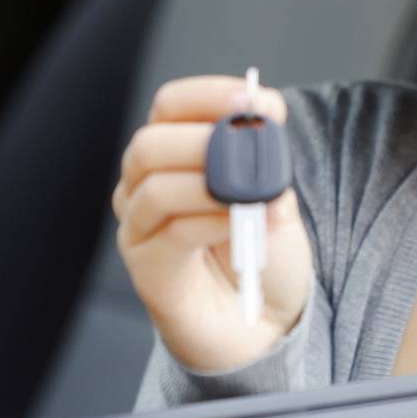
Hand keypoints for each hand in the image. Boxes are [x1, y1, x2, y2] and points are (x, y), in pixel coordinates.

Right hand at [112, 75, 312, 372]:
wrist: (261, 323)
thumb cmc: (261, 254)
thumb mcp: (276, 196)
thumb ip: (268, 163)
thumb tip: (264, 126)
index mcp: (173, 154)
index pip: (170, 105)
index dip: (207, 94)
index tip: (250, 98)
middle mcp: (143, 185)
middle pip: (149, 143)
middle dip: (202, 141)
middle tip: (244, 149)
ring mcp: (140, 228)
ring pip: (154, 187)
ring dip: (208, 184)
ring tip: (246, 195)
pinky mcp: (147, 268)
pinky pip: (171, 234)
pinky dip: (211, 222)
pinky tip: (238, 224)